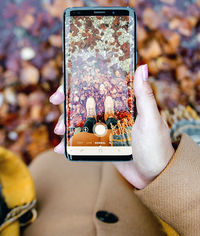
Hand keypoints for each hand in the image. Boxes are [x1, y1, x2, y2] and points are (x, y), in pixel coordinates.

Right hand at [49, 64, 174, 189]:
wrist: (155, 177)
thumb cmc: (157, 147)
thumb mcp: (151, 119)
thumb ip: (145, 96)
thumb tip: (142, 67)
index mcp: (125, 102)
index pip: (101, 86)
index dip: (83, 83)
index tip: (66, 85)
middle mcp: (114, 112)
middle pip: (88, 101)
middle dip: (69, 101)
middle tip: (55, 102)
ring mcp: (107, 127)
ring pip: (83, 120)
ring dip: (67, 122)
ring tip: (59, 131)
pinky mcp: (103, 143)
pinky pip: (84, 139)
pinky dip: (72, 142)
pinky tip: (61, 148)